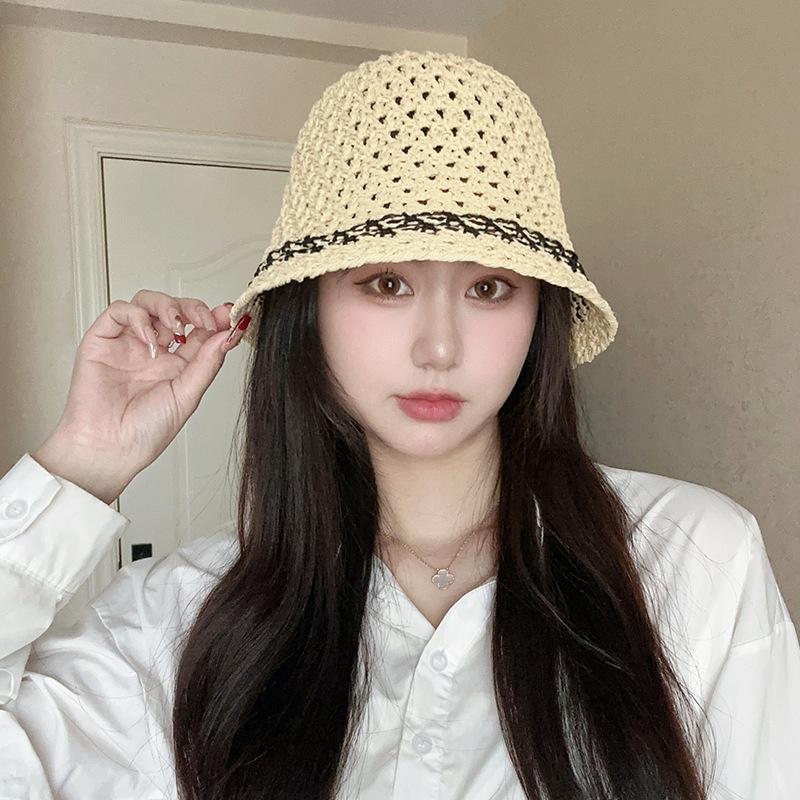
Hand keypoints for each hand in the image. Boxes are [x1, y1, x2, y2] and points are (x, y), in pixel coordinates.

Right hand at [33, 290, 249, 502]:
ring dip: (167, 306)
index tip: (229, 316)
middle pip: (175, 309)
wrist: (109, 448)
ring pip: (147, 302)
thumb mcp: (188, 395)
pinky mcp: (102, 340)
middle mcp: (153, 350)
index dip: (214, 319)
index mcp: (177, 364)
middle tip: (206, 320)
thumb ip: (208, 363)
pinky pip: (119, 311)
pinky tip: (149, 339)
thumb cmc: (145, 432)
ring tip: (176, 326)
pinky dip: (138, 316)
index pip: (199, 329)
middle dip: (193, 308)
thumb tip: (230, 334)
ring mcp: (128, 343)